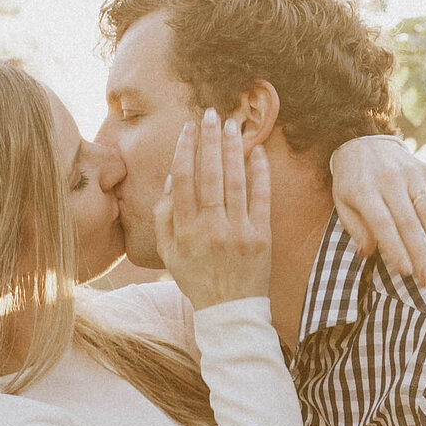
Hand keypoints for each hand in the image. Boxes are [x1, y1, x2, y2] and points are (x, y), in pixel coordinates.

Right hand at [155, 109, 272, 310]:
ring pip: (234, 181)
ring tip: (232, 125)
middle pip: (209, 174)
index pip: (182, 179)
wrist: (229, 310)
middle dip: (209, 140)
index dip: (185, 149)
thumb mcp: (168, 253)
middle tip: (211, 114)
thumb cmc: (196, 278)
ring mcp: (238, 231)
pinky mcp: (261, 236)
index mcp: (184, 230)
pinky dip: (259, 173)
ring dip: (232, 149)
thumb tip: (171, 178)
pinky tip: (256, 151)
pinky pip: (261, 198)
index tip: (189, 128)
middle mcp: (210, 228)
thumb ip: (164, 216)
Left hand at [327, 135, 425, 287]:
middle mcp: (391, 181)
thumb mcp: (342, 202)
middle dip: (420, 254)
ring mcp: (412, 175)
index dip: (395, 249)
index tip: (406, 272)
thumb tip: (368, 254)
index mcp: (365, 190)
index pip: (383, 224)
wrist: (363, 141)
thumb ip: (355, 228)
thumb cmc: (352, 181)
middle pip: (409, 223)